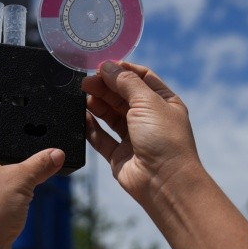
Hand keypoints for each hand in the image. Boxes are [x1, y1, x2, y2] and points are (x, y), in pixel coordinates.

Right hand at [82, 61, 200, 202]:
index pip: (141, 78)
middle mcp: (150, 119)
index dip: (122, 70)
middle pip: (122, 96)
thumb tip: (107, 66)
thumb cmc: (164, 139)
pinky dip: (91, 126)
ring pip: (111, 115)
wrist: (166, 182)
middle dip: (105, 86)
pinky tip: (81, 115)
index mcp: (164, 102)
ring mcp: (134, 138)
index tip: (102, 66)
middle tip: (85, 81)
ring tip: (82, 94)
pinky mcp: (120, 156)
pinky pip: (101, 137)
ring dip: (97, 103)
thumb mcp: (148, 102)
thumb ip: (126, 82)